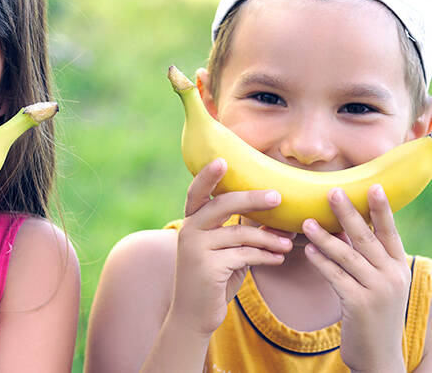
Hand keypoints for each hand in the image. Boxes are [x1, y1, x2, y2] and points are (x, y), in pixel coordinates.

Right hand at [172, 158, 292, 337]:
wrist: (193, 316)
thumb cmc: (214, 279)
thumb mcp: (226, 251)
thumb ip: (241, 231)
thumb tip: (277, 217)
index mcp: (191, 223)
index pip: (197, 193)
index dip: (207, 176)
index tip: (223, 160)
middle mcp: (189, 231)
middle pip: (223, 205)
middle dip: (252, 199)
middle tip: (278, 196)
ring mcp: (196, 249)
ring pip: (240, 233)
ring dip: (268, 238)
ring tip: (288, 243)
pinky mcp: (208, 268)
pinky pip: (244, 255)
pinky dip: (266, 256)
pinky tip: (279, 258)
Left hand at [302, 185, 408, 372]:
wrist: (378, 355)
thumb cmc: (373, 312)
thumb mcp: (377, 283)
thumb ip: (365, 257)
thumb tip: (342, 226)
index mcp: (399, 266)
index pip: (390, 232)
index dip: (381, 209)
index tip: (372, 186)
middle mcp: (392, 275)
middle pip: (366, 238)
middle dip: (348, 213)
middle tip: (331, 191)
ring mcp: (377, 290)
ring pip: (347, 256)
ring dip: (324, 237)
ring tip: (306, 222)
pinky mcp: (359, 304)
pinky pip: (335, 277)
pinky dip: (321, 262)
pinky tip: (307, 251)